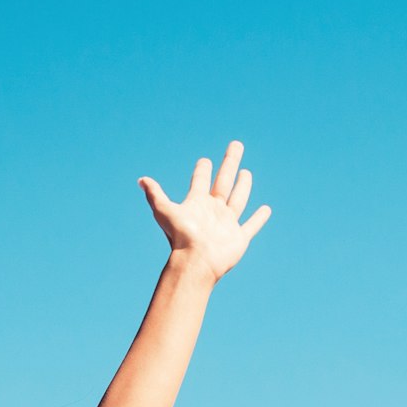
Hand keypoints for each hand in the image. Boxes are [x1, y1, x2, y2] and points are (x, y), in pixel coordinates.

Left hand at [138, 141, 271, 280]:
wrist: (196, 262)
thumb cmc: (181, 237)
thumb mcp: (164, 211)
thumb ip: (155, 194)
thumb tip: (141, 180)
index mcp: (198, 203)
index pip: (200, 181)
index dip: (202, 170)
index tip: (204, 161)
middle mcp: (213, 211)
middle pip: (224, 181)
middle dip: (230, 162)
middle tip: (236, 145)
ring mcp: (227, 224)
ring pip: (238, 200)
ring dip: (243, 186)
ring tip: (246, 172)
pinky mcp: (238, 238)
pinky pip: (251, 226)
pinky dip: (259, 219)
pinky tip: (266, 210)